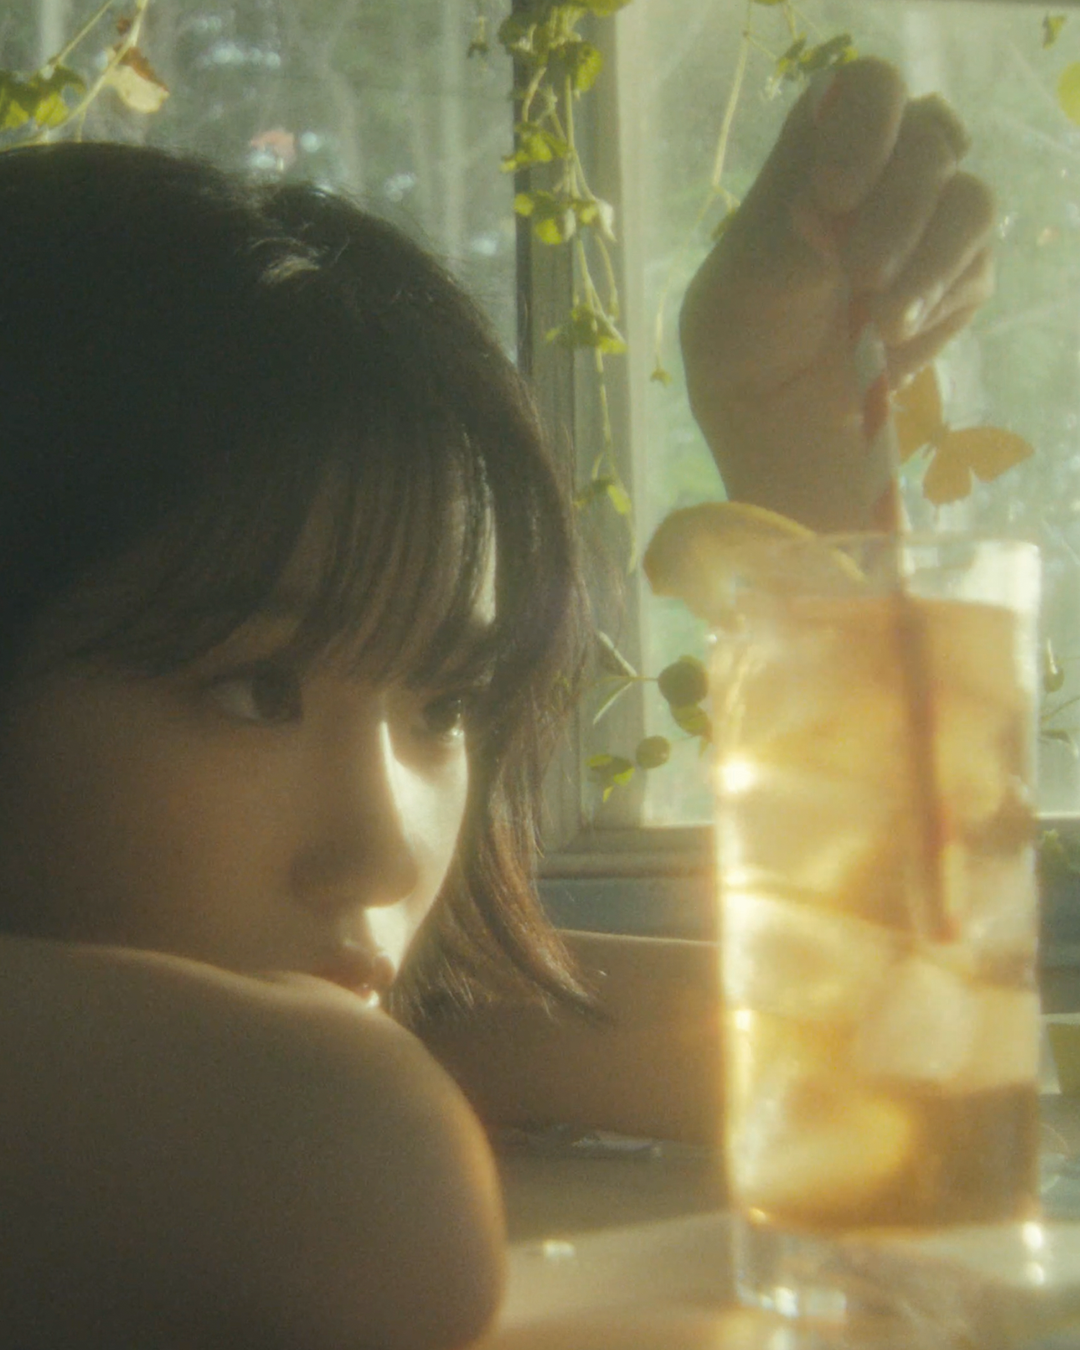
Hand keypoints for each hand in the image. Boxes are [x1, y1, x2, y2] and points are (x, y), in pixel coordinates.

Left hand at [680, 57, 994, 530]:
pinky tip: (892, 343)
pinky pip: (974, 272)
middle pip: (929, 139)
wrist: (775, 410)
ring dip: (929, 261)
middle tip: (858, 273)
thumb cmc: (741, 335)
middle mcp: (888, 168)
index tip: (835, 195)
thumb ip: (792, 235)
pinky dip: (935, 307)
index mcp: (821, 149)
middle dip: (897, 208)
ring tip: (881, 322)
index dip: (865, 126)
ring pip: (970, 200)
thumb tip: (844, 208)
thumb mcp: (742, 284)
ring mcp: (932, 220)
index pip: (868, 89)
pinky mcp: (962, 277)